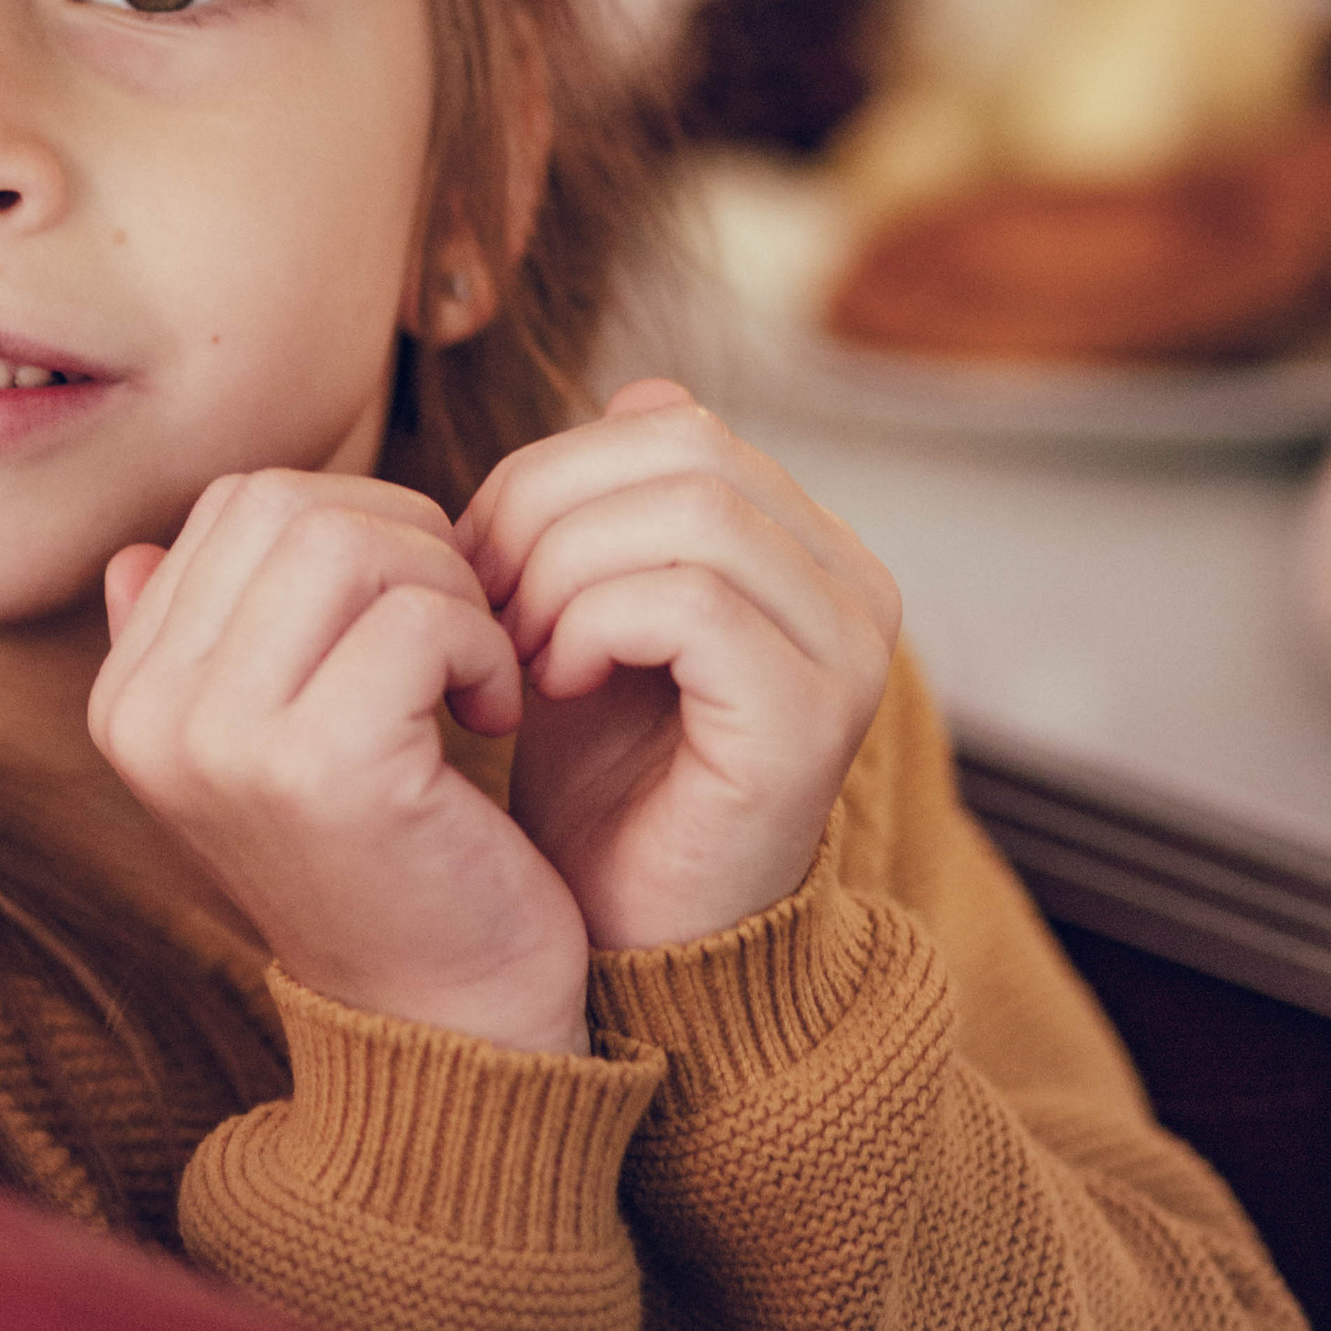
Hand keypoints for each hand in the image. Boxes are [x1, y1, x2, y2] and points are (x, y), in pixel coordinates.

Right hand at [90, 471, 591, 1056]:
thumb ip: (204, 648)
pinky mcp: (322, 767)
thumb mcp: (270, 746)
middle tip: (459, 628)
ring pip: (350, 541)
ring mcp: (225, 741)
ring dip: (448, 587)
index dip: (353, 522)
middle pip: (286, 504)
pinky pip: (418, 616)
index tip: (409, 611)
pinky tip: (496, 712)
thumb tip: (139, 553)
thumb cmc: (380, 862)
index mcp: (129, 701)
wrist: (446, 1026)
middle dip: (406, 539)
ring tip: (473, 669)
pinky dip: (482, 645)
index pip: (237, 506)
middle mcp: (151, 717)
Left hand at [458, 382, 899, 955]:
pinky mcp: (811, 720)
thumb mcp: (594, 611)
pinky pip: (690, 602)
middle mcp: (855, 589)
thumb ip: (618, 506)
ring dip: (561, 569)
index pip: (676, 424)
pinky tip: (549, 684)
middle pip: (685, 449)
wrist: (625, 942)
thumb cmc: (603, 781)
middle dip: (547, 508)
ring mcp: (849, 653)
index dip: (552, 470)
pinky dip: (591, 625)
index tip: (474, 554)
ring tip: (512, 645)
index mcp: (810, 549)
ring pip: (690, 514)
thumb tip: (639, 387)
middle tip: (478, 596)